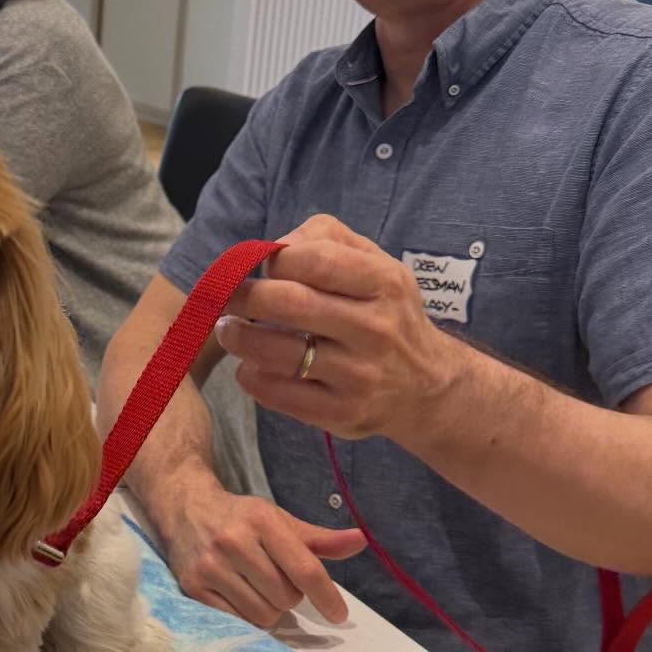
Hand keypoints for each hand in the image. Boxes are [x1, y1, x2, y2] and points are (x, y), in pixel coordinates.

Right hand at [162, 469, 364, 628]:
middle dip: (290, 596)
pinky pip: (237, 621)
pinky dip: (247, 617)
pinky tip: (242, 597)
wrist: (185, 509)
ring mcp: (210, 566)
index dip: (327, 596)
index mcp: (262, 522)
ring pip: (263, 614)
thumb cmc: (241, 518)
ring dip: (269, 609)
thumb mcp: (280, 521)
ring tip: (258, 589)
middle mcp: (234, 542)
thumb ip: (320, 538)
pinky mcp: (193, 587)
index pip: (305, 569)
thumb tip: (360, 541)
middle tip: (277, 580)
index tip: (339, 615)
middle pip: (285, 597)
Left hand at [215, 216, 463, 444]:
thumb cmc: (385, 312)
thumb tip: (274, 248)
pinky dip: (252, 377)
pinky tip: (250, 365)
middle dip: (242, 296)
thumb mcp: (375, 263)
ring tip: (228, 330)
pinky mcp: (344, 413)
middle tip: (225, 297)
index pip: (315, 259)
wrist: (427, 385)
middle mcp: (376, 329)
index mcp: (385, 283)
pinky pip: (279, 394)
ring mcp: (360, 375)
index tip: (257, 266)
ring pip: (278, 353)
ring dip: (238, 338)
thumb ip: (325, 238)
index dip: (273, 259)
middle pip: (290, 304)